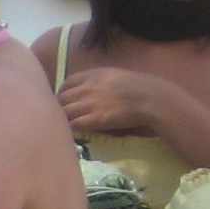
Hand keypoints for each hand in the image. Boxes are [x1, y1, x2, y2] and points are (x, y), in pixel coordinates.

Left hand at [59, 66, 173, 140]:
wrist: (150, 98)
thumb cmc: (139, 87)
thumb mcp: (116, 75)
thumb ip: (100, 81)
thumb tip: (90, 90)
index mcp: (94, 75)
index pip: (67, 83)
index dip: (62, 92)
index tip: (63, 101)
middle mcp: (88, 87)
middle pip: (61, 98)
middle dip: (59, 108)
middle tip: (61, 117)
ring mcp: (90, 103)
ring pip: (64, 112)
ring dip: (63, 120)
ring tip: (64, 127)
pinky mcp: (95, 119)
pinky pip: (73, 124)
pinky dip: (70, 129)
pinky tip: (72, 133)